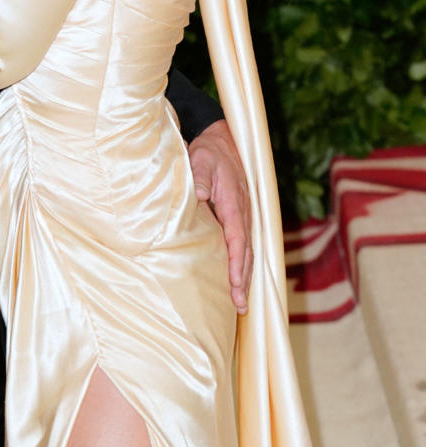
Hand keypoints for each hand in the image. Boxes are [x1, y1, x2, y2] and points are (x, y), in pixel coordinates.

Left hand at [187, 119, 251, 312]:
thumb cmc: (209, 152)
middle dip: (243, 279)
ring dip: (245, 276)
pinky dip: (244, 264)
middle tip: (240, 306)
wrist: (222, 140)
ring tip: (241, 304)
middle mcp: (244, 212)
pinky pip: (244, 244)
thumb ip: (199, 176)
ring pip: (248, 251)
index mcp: (234, 202)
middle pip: (246, 251)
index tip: (234, 282)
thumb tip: (200, 195)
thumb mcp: (200, 159)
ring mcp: (245, 215)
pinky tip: (240, 280)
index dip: (236, 261)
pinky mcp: (241, 216)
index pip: (237, 237)